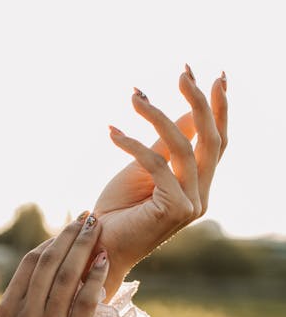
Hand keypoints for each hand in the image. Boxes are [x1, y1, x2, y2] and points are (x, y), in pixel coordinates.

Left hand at [94, 66, 227, 298]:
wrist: (97, 244)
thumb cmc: (117, 209)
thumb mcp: (143, 167)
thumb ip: (167, 143)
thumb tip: (187, 110)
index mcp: (198, 187)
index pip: (216, 143)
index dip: (219, 110)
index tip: (217, 76)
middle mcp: (201, 196)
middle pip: (210, 141)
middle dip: (200, 102)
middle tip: (183, 72)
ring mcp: (192, 205)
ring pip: (184, 148)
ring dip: (157, 117)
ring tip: (135, 97)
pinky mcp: (175, 209)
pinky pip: (157, 164)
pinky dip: (133, 144)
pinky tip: (112, 132)